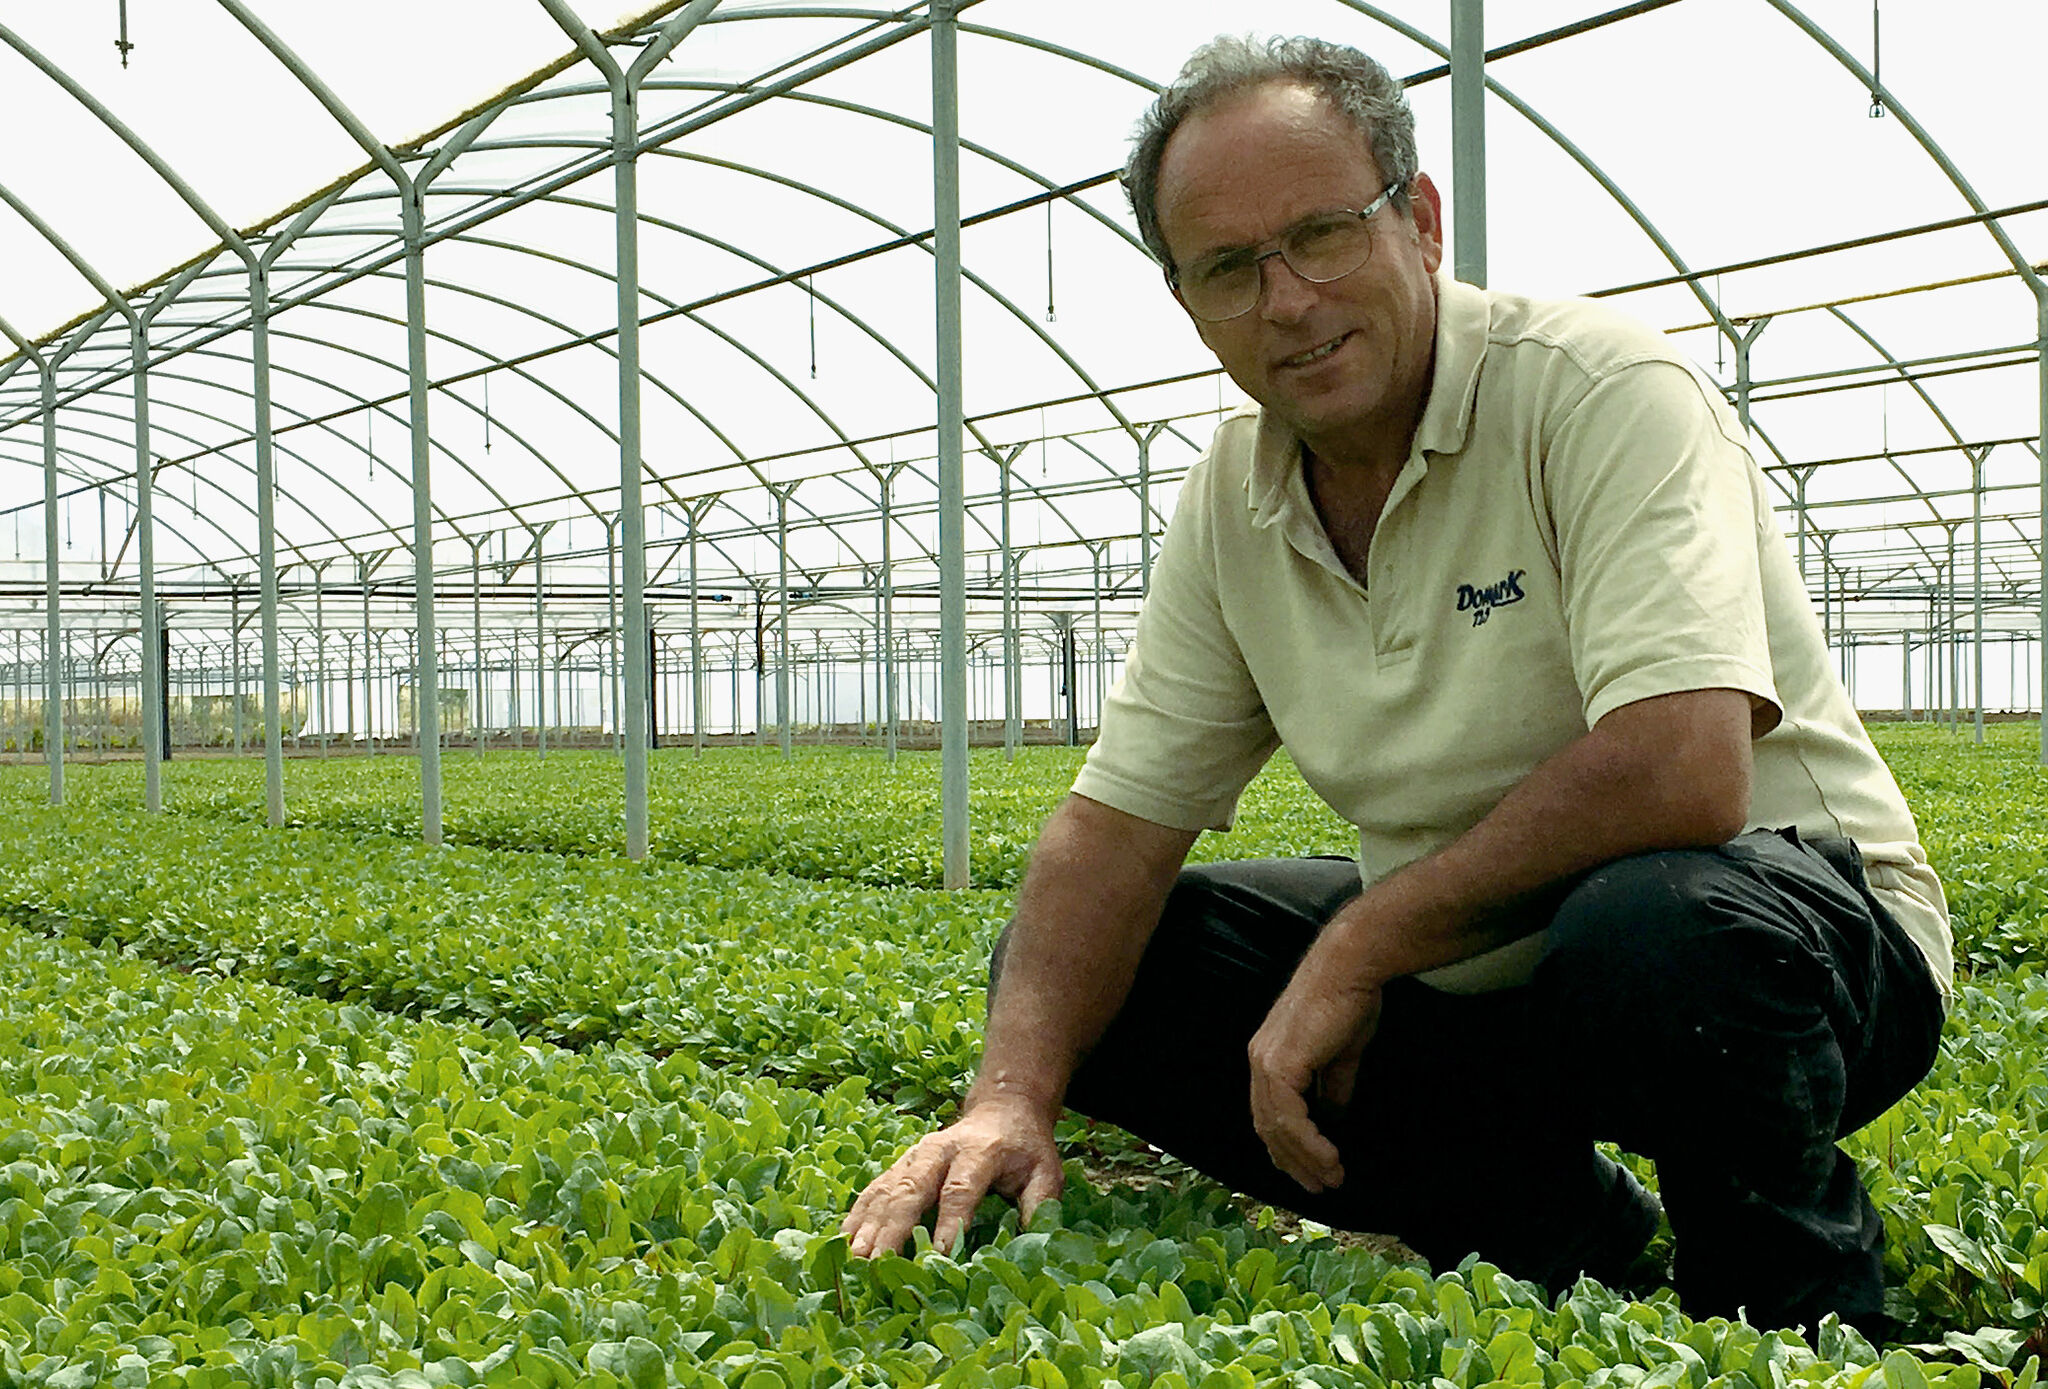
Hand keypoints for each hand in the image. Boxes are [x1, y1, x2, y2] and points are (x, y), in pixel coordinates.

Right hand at [841, 1099, 1063, 1257]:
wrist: (1002, 1110)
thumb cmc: (1025, 1149)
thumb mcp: (1046, 1172)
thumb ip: (1040, 1204)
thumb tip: (1033, 1243)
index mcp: (979, 1152)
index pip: (960, 1190)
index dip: (949, 1223)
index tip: (938, 1256)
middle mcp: (939, 1150)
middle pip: (911, 1189)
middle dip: (892, 1228)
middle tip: (876, 1263)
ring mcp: (914, 1156)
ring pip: (886, 1190)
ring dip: (868, 1224)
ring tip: (853, 1259)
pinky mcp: (899, 1165)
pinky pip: (873, 1190)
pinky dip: (857, 1216)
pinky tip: (843, 1242)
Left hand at [1247, 962, 1383, 1194]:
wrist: (1349, 970)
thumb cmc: (1348, 1002)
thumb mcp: (1340, 1054)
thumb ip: (1332, 1084)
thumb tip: (1334, 1113)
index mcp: (1269, 1056)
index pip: (1269, 1112)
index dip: (1288, 1144)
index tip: (1311, 1169)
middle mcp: (1259, 1061)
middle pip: (1268, 1125)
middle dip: (1294, 1161)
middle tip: (1319, 1186)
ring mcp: (1266, 1063)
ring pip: (1277, 1127)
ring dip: (1305, 1159)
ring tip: (1330, 1179)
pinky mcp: (1280, 1065)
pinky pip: (1289, 1118)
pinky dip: (1309, 1143)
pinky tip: (1329, 1158)